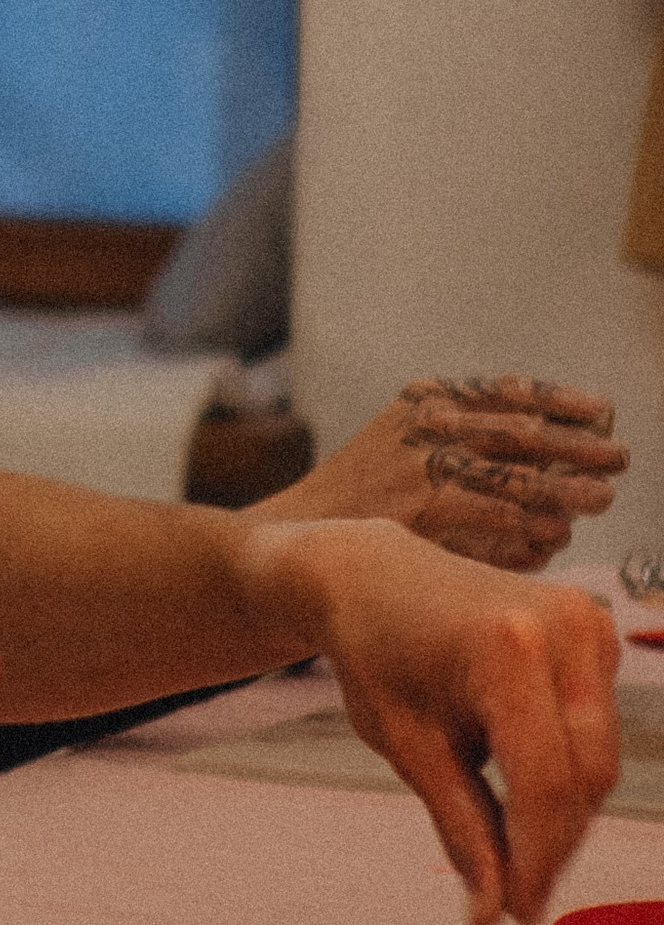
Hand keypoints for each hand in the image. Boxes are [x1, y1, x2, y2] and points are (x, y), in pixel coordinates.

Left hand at [265, 523, 619, 924]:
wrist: (371, 575)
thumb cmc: (376, 652)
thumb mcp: (407, 746)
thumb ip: (461, 827)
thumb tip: (492, 909)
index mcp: (508, 648)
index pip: (545, 783)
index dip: (537, 860)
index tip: (516, 915)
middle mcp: (563, 627)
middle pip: (585, 774)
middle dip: (554, 845)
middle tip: (515, 900)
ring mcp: (588, 621)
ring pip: (599, 757)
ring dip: (562, 812)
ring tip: (511, 850)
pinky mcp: (596, 628)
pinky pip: (596, 724)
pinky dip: (565, 768)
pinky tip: (519, 788)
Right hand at [267, 377, 624, 570]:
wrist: (306, 527)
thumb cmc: (370, 487)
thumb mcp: (407, 434)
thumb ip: (468, 428)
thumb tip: (556, 434)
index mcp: (428, 398)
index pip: (509, 390)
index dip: (563, 401)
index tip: (603, 413)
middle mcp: (426, 426)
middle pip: (522, 432)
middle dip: (579, 446)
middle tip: (618, 459)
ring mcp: (422, 469)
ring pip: (517, 477)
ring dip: (567, 489)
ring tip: (601, 498)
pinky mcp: (422, 514)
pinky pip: (495, 519)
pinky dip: (532, 527)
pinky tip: (556, 533)